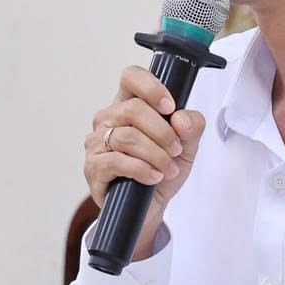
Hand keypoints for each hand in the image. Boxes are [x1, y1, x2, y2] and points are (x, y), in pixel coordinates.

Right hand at [84, 68, 206, 253]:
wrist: (150, 207)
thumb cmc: (162, 170)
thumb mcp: (187, 147)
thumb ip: (192, 127)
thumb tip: (180, 120)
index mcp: (129, 105)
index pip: (131, 77)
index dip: (151, 87)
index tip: (170, 107)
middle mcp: (108, 119)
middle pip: (133, 109)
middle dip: (162, 131)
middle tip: (176, 149)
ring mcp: (97, 142)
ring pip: (127, 137)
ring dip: (155, 154)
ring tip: (168, 169)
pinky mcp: (93, 167)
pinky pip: (116, 161)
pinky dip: (141, 169)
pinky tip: (153, 177)